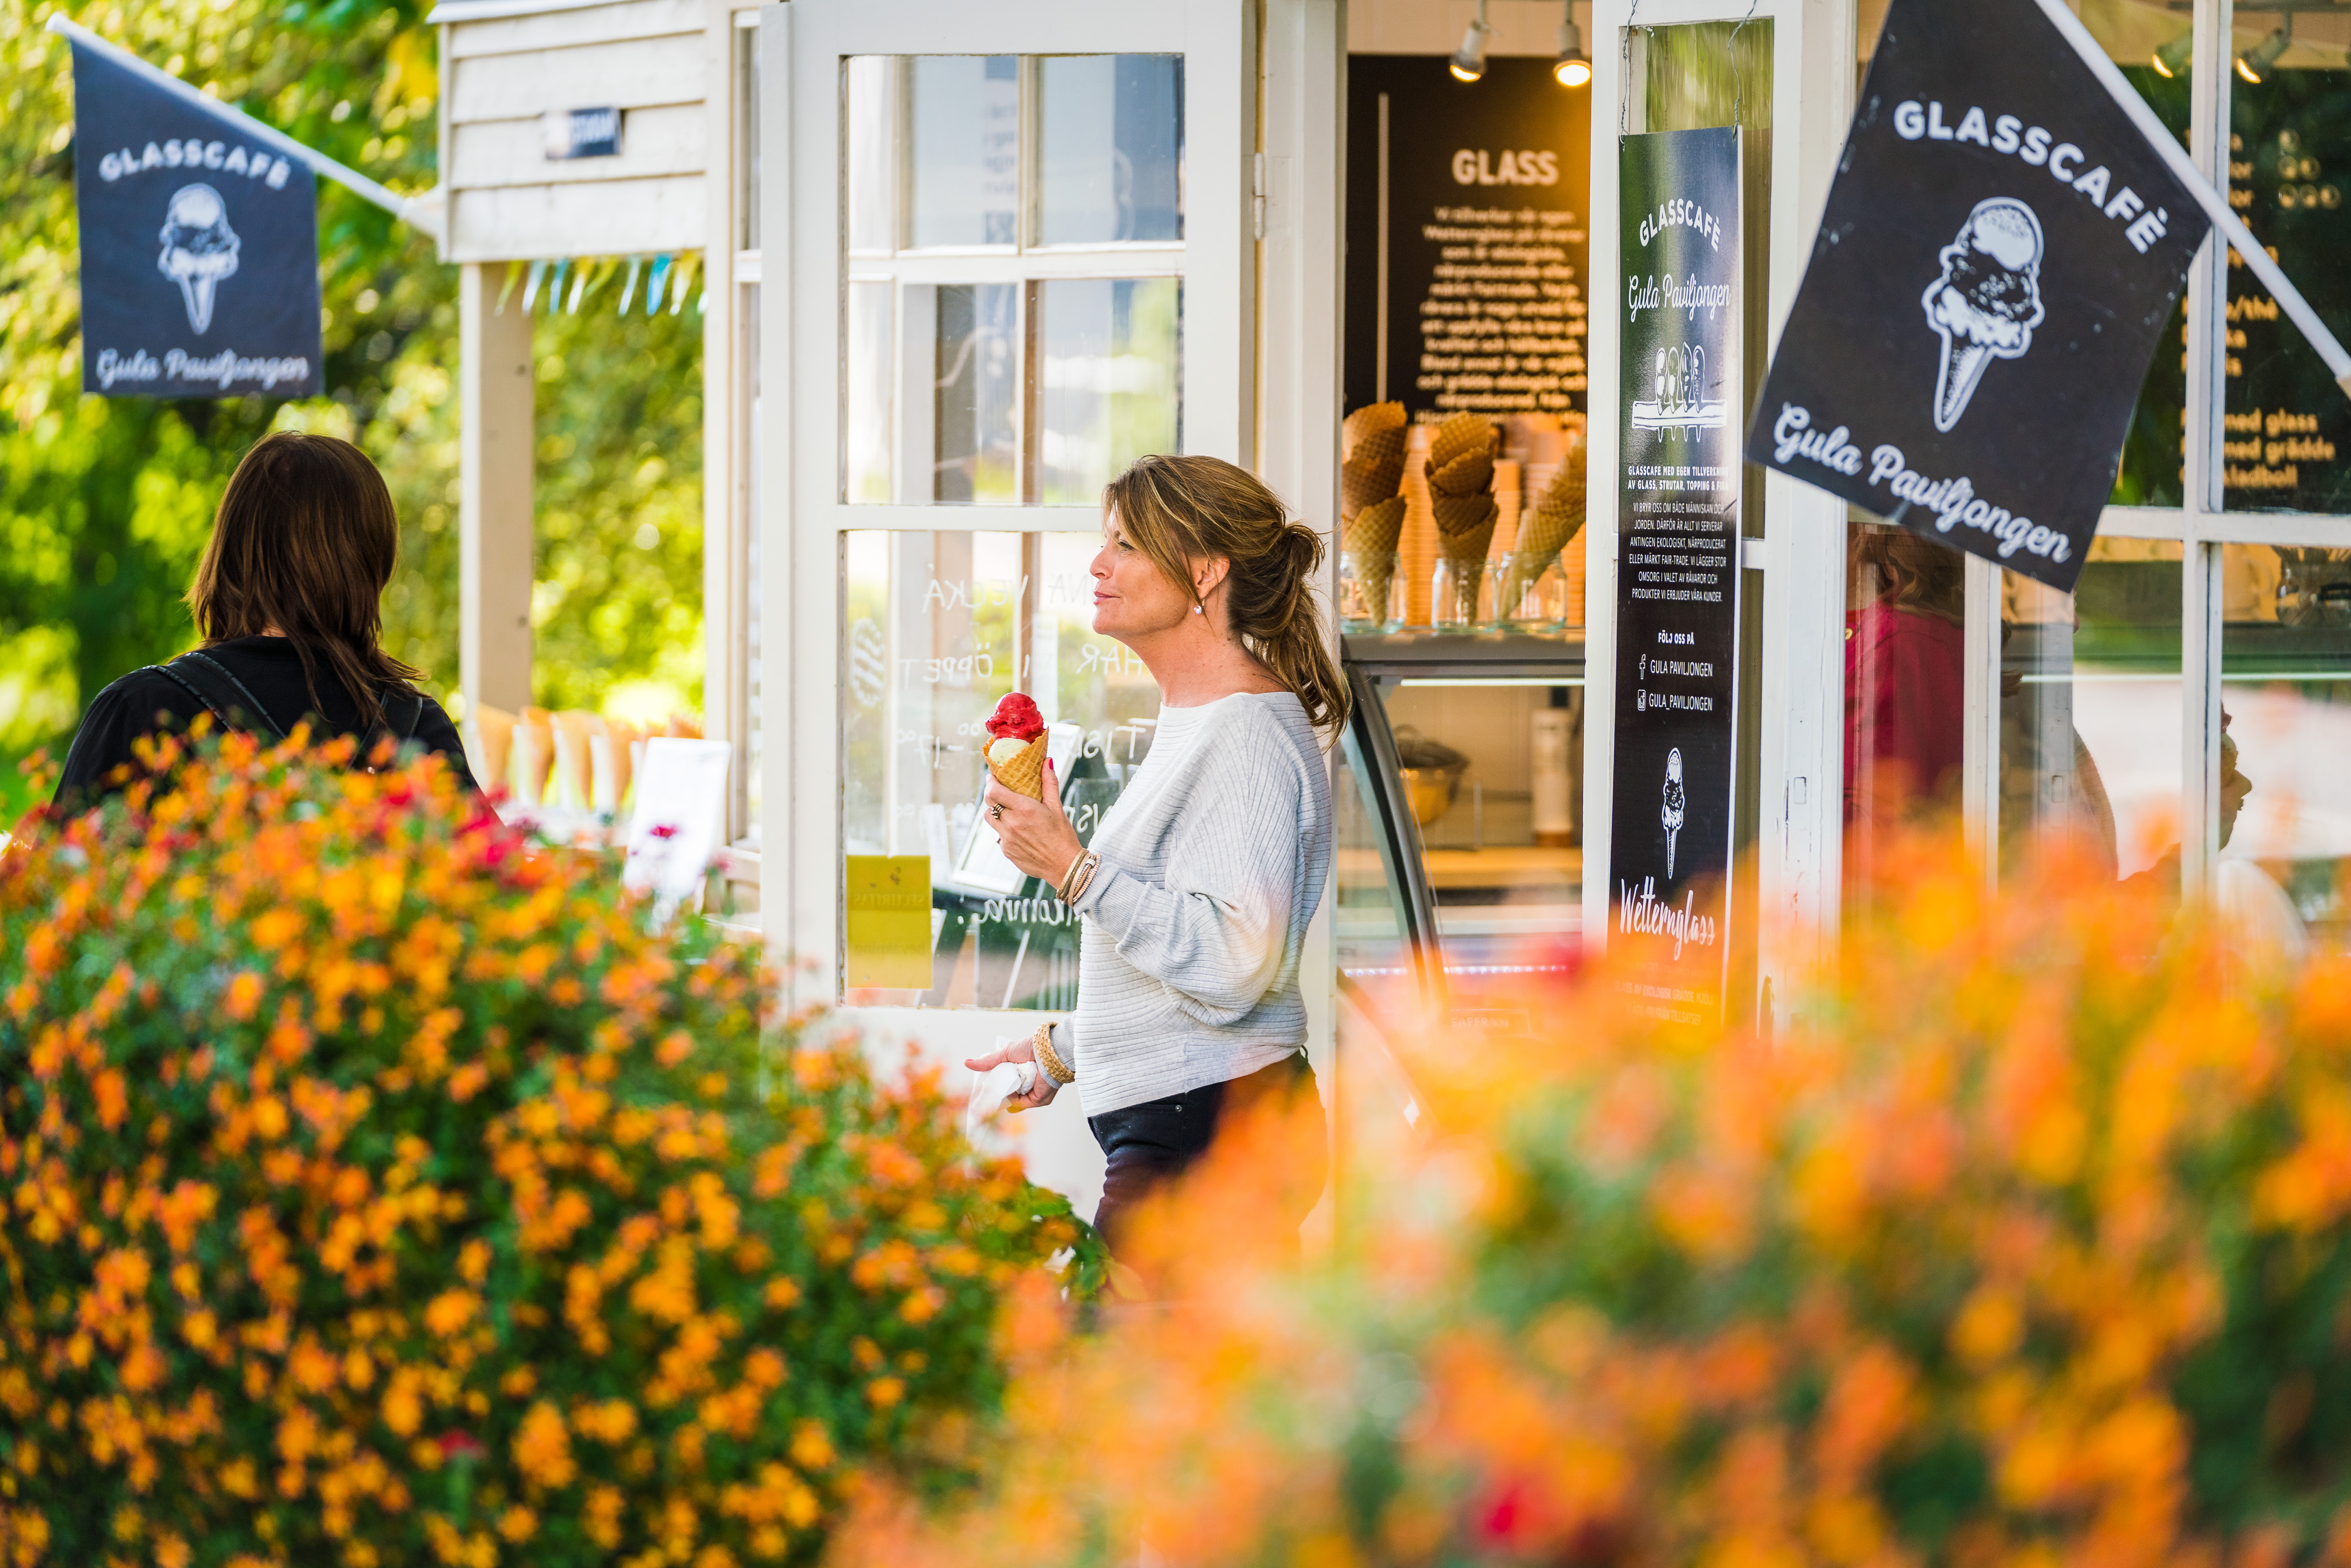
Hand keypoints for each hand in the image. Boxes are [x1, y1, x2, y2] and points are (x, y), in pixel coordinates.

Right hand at [963, 1033, 1059, 1110]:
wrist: (1048, 1052)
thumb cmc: (1029, 1048)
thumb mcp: (1005, 1054)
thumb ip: (987, 1061)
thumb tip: (966, 1062)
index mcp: (1019, 1072)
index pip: (1004, 1083)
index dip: (993, 1087)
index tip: (981, 1090)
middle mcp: (1026, 1083)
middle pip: (1007, 1095)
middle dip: (996, 1097)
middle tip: (981, 1099)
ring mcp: (1032, 1092)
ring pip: (1013, 1101)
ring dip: (1002, 1100)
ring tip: (989, 1099)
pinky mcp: (1038, 1099)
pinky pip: (1021, 1104)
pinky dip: (1012, 1103)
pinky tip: (1003, 1099)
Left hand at [983, 760, 1085, 887]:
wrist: (1064, 866)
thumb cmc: (1063, 836)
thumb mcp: (1057, 807)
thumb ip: (1049, 783)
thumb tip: (1047, 762)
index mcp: (1024, 810)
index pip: (994, 791)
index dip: (990, 782)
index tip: (992, 777)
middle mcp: (1012, 824)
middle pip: (989, 804)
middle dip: (991, 795)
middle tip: (998, 790)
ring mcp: (1007, 839)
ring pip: (989, 819)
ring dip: (995, 812)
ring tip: (1007, 811)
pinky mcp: (1006, 851)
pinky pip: (998, 835)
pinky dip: (1003, 830)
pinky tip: (1017, 830)